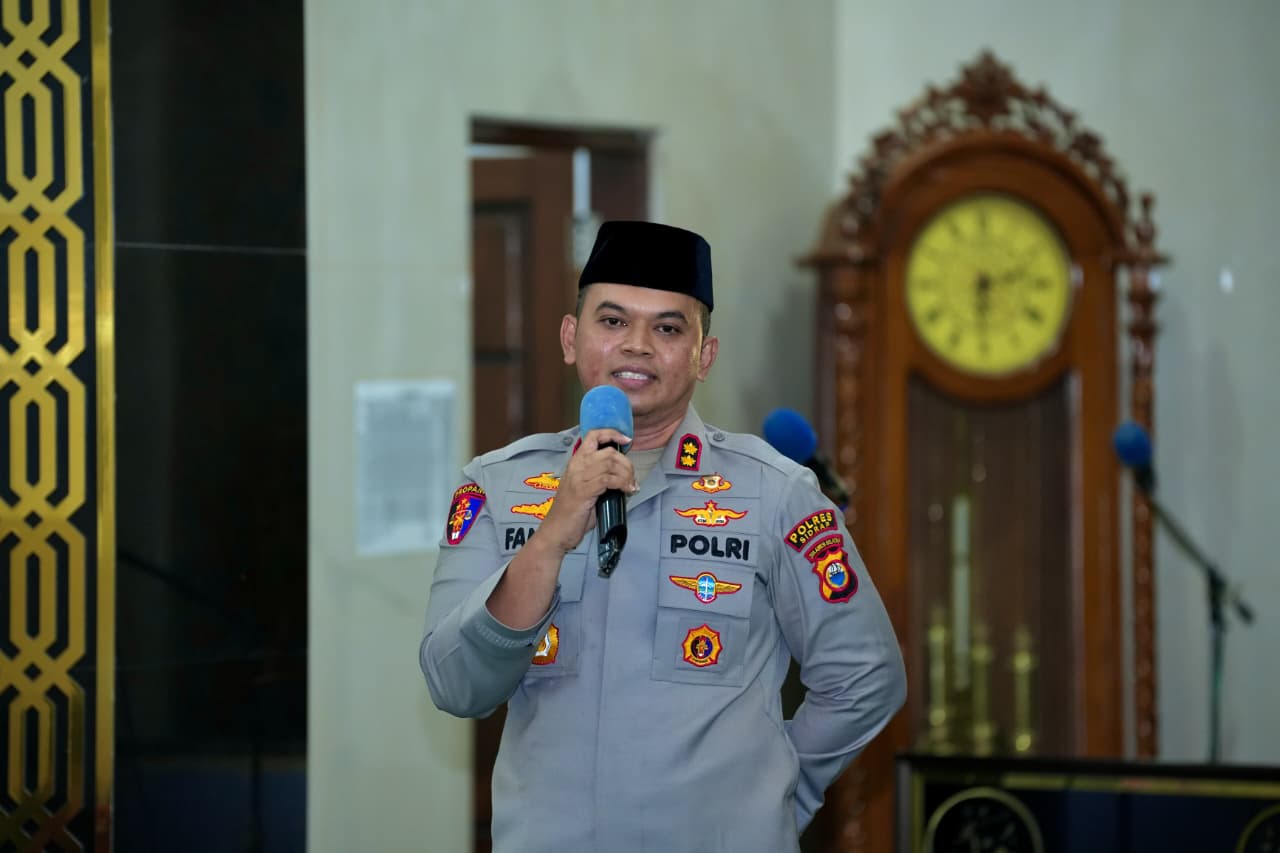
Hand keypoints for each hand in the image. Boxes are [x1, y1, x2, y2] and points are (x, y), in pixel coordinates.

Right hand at [538, 429, 637, 554]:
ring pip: (610, 464)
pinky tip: (627, 491)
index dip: (612, 434)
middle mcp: (576, 466)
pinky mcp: (583, 491)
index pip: (593, 436)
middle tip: (632, 478)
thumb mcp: (588, 490)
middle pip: (608, 452)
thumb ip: (602, 479)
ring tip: (631, 487)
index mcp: (576, 462)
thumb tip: (625, 478)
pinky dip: (622, 483)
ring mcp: (579, 478)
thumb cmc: (573, 513)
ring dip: (626, 474)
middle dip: (626, 463)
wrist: (557, 531)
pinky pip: (608, 480)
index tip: (627, 440)